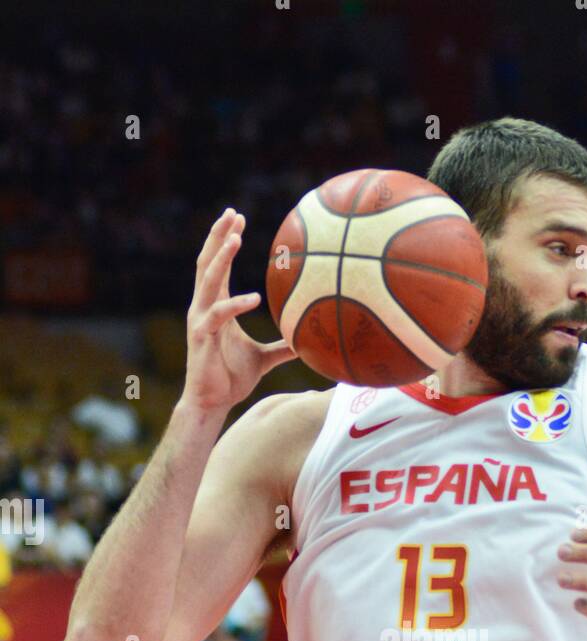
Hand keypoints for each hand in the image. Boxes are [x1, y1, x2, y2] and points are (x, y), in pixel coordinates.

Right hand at [182, 207, 296, 413]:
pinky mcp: (201, 337)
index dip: (226, 240)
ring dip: (220, 257)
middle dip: (219, 236)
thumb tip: (307, 343)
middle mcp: (204, 307)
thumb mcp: (264, 358)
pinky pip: (218, 315)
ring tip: (235, 238)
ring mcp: (200, 320)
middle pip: (208, 262)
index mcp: (216, 306)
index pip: (219, 265)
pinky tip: (254, 297)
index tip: (239, 219)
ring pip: (208, 280)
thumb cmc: (232, 378)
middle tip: (233, 213)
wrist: (213, 403)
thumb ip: (282, 346)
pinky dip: (235, 304)